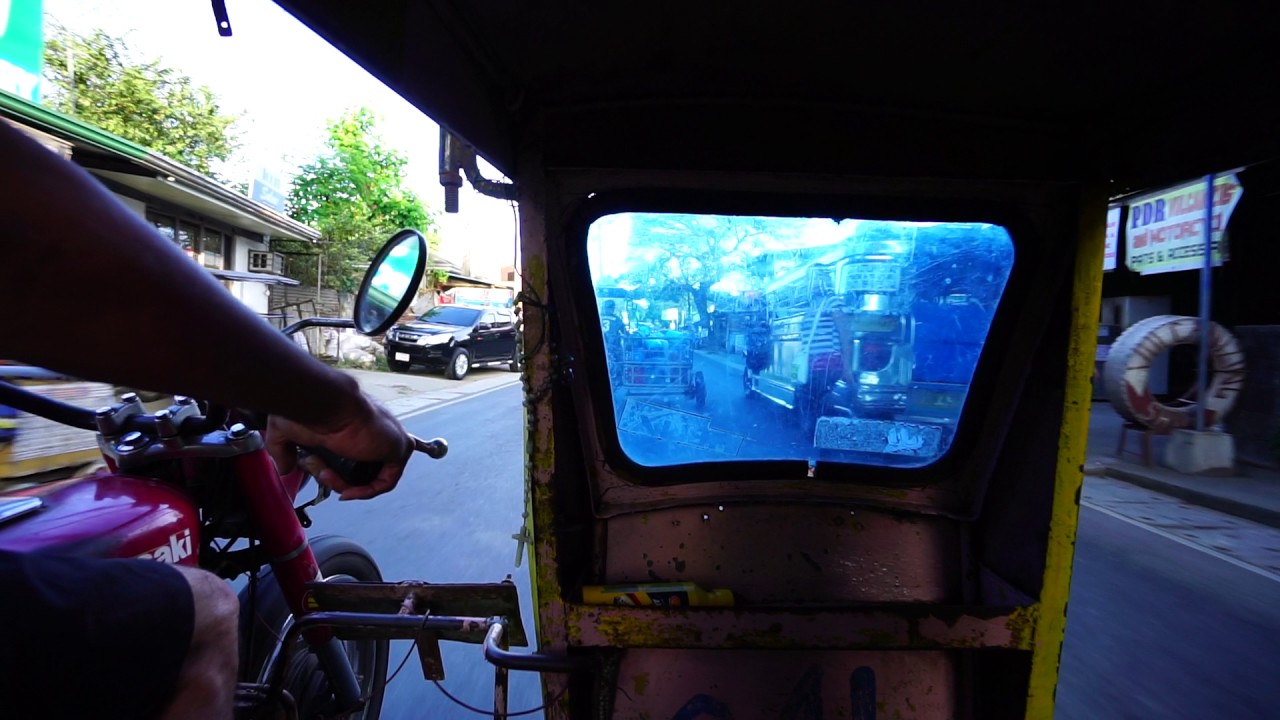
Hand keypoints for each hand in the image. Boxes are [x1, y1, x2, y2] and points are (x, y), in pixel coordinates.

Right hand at [264, 393, 412, 500]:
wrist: (325, 404)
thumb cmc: (307, 411)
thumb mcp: (286, 432)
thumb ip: (283, 451)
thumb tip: (284, 470)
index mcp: (354, 425)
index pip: (350, 456)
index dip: (334, 472)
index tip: (318, 472)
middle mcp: (373, 432)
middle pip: (361, 468)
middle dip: (338, 478)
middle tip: (322, 473)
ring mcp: (388, 439)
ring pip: (371, 476)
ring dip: (346, 484)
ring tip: (328, 476)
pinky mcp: (400, 448)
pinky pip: (387, 481)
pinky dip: (366, 491)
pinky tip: (347, 491)